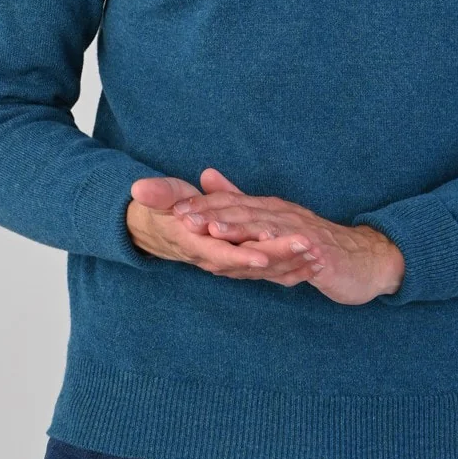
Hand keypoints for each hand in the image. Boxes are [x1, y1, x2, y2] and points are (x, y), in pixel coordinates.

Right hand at [127, 175, 317, 284]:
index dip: (242, 253)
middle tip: (309, 247)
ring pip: (262, 269)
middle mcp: (212, 257)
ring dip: (290, 263)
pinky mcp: (237, 261)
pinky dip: (288, 268)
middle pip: (249, 262)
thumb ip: (155, 194)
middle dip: (280, 256)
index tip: (265, 254)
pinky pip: (265, 269)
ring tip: (318, 257)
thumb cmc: (162, 209)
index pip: (220, 252)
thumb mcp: (158, 197)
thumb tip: (139, 189)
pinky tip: (310, 266)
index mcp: (195, 242)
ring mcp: (226, 262)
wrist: (156, 229)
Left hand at [169, 167, 405, 305]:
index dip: (201, 206)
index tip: (170, 207)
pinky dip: (278, 246)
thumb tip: (206, 178)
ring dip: (239, 229)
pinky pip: (294, 247)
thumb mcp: (271, 225)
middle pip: (241, 212)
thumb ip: (241, 204)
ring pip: (264, 228)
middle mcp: (281, 214)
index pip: (229, 204)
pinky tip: (263, 247)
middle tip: (181, 216)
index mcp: (267, 209)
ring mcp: (299, 230)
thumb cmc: (313, 243)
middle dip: (210, 214)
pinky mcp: (316, 250)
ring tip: (213, 231)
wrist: (361, 260)